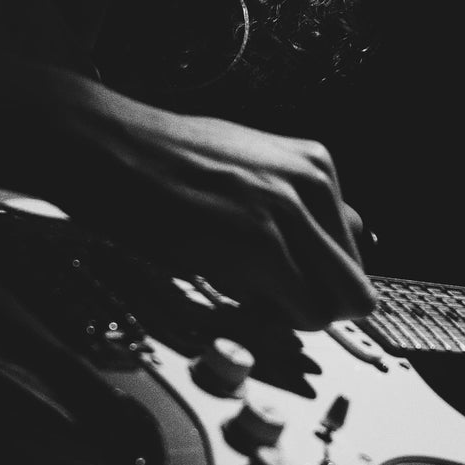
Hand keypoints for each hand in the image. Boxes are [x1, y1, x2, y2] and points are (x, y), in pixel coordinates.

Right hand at [59, 83, 375, 329]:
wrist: (107, 144)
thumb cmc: (166, 159)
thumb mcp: (253, 165)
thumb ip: (305, 204)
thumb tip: (357, 233)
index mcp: (316, 165)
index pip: (354, 256)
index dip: (316, 283)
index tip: (283, 285)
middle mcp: (312, 183)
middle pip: (353, 288)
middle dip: (313, 307)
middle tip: (266, 301)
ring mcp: (286, 210)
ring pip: (329, 306)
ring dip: (286, 315)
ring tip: (238, 287)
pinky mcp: (256, 241)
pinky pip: (296, 311)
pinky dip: (267, 320)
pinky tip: (227, 289)